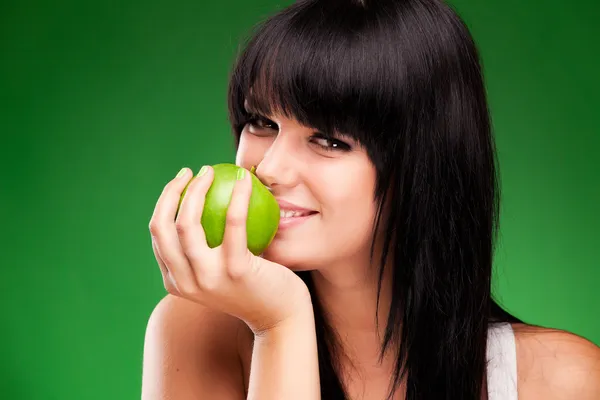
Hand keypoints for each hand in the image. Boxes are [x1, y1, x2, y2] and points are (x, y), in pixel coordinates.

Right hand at [149, 166, 311, 333]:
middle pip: (162, 227)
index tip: (183, 182)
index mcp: (175, 281)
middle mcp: (185, 282)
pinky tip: (244, 179)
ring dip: (196, 189)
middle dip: (171, 192)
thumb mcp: (216, 272)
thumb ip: (202, 248)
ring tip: (209, 171)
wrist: (280, 316)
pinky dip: (237, 196)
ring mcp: (208, 278)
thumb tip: (196, 199)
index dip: (166, 201)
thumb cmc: (252, 286)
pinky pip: (233, 223)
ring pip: (186, 224)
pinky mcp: (236, 270)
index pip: (159, 235)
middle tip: (191, 172)